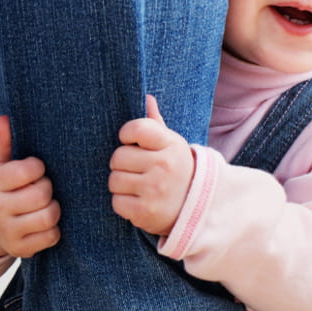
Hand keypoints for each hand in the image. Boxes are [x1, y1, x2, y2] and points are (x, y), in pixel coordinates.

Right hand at [0, 115, 60, 258]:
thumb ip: (4, 141)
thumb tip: (4, 117)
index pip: (28, 170)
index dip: (38, 167)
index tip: (35, 168)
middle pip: (41, 194)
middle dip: (47, 187)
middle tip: (42, 186)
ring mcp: (7, 232)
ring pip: (49, 216)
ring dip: (53, 208)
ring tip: (45, 202)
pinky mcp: (19, 251)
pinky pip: (51, 237)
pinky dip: (53, 228)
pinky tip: (43, 220)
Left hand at [109, 95, 194, 235]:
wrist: (197, 209)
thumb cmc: (175, 169)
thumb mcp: (171, 144)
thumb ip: (155, 123)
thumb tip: (147, 97)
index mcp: (170, 144)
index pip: (137, 128)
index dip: (127, 134)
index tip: (130, 141)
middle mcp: (164, 165)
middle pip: (118, 156)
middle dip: (121, 163)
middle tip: (135, 169)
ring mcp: (155, 190)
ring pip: (114, 180)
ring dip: (120, 184)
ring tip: (137, 185)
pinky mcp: (146, 212)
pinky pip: (116, 202)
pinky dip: (123, 203)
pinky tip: (138, 201)